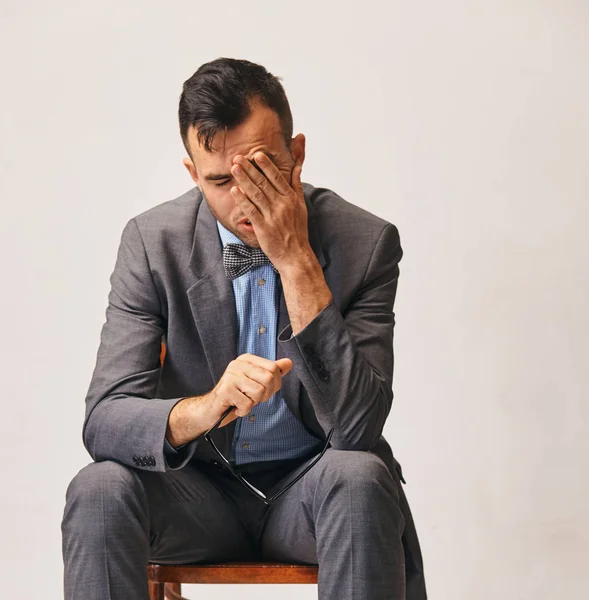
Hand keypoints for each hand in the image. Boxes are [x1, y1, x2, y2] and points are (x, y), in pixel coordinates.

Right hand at [205, 354, 292, 427]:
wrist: (212, 409)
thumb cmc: (237, 396)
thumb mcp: (256, 382)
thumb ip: (272, 372)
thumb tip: (289, 363)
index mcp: (247, 359)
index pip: (274, 368)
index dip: (274, 384)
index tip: (263, 391)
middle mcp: (238, 364)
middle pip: (269, 379)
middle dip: (265, 395)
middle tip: (252, 398)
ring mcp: (231, 376)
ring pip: (259, 392)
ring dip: (253, 403)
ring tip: (242, 401)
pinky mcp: (226, 390)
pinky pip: (247, 404)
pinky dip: (244, 410)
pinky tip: (235, 406)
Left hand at [230, 152, 311, 270]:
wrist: (295, 255)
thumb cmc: (297, 231)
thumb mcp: (301, 206)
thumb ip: (296, 184)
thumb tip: (297, 166)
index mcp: (291, 199)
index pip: (277, 178)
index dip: (266, 166)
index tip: (257, 154)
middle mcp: (282, 206)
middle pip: (264, 183)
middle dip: (250, 169)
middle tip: (238, 157)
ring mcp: (272, 217)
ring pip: (256, 194)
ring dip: (244, 180)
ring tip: (234, 168)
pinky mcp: (263, 228)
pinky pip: (251, 211)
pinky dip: (242, 200)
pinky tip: (234, 190)